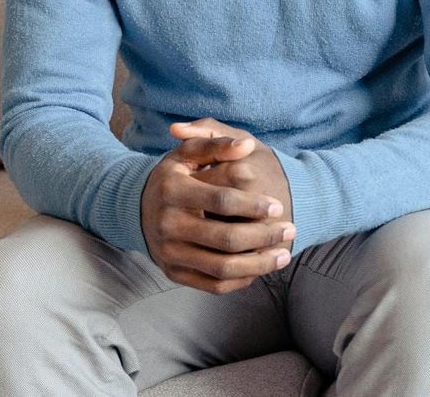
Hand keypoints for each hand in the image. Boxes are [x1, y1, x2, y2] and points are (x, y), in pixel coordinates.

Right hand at [140, 118, 295, 294]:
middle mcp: (168, 225)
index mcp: (172, 191)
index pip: (222, 200)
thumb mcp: (189, 154)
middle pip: (226, 238)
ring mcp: (169, 253)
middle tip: (290, 228)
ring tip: (284, 255)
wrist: (139, 208)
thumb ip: (217, 144)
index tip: (278, 206)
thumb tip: (247, 145)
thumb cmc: (175, 177)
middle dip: (264, 235)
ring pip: (222, 268)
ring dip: (259, 264)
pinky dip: (241, 280)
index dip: (254, 204)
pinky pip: (213, 285)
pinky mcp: (174, 274)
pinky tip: (261, 269)